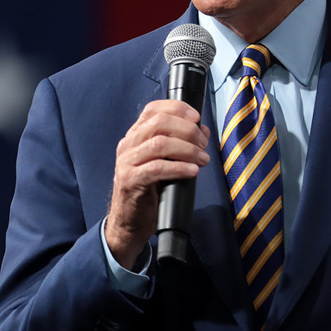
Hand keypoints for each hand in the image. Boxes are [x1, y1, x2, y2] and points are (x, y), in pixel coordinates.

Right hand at [105, 99, 209, 268]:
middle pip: (159, 123)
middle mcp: (128, 145)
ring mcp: (126, 162)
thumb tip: (202, 131)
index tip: (197, 118)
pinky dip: (179, 167)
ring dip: (187, 149)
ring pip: (159, 143)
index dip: (177, 109)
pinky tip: (192, 171)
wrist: (130, 222)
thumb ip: (179, 145)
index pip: (153, 109)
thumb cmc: (149, 191)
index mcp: (134, 136)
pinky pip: (157, 168)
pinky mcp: (130, 180)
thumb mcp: (164, 163)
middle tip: (203, 144)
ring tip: (202, 159)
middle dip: (187, 130)